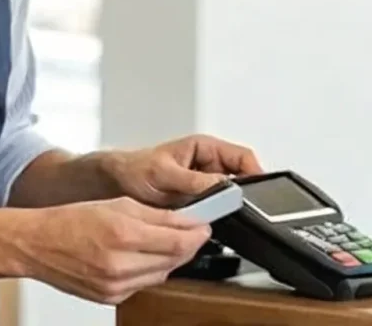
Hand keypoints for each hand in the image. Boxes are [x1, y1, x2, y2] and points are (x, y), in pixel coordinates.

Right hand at [17, 197, 210, 304]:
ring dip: (172, 257)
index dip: (198, 232)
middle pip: (174, 259)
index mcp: (124, 235)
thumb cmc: (74, 219)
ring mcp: (115, 286)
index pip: (178, 240)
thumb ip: (158, 214)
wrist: (40, 244)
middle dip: (189, 244)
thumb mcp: (121, 204)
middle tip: (194, 230)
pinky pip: (144, 284)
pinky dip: (152, 269)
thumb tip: (188, 219)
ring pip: (163, 274)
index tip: (205, 224)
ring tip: (169, 239)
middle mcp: (120, 265)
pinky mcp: (111, 298)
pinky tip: (147, 255)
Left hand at [106, 134, 263, 206]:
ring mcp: (203, 185)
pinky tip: (204, 223)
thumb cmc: (134, 169)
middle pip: (239, 178)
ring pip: (227, 197)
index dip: (255, 172)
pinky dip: (212, 218)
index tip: (259, 190)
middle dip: (239, 194)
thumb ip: (194, 181)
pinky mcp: (195, 203)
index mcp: (205, 148)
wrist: (113, 186)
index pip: (242, 157)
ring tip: (215, 215)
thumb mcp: (165, 174)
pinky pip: (213, 210)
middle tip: (236, 208)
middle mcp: (207, 165)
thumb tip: (222, 185)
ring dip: (223, 208)